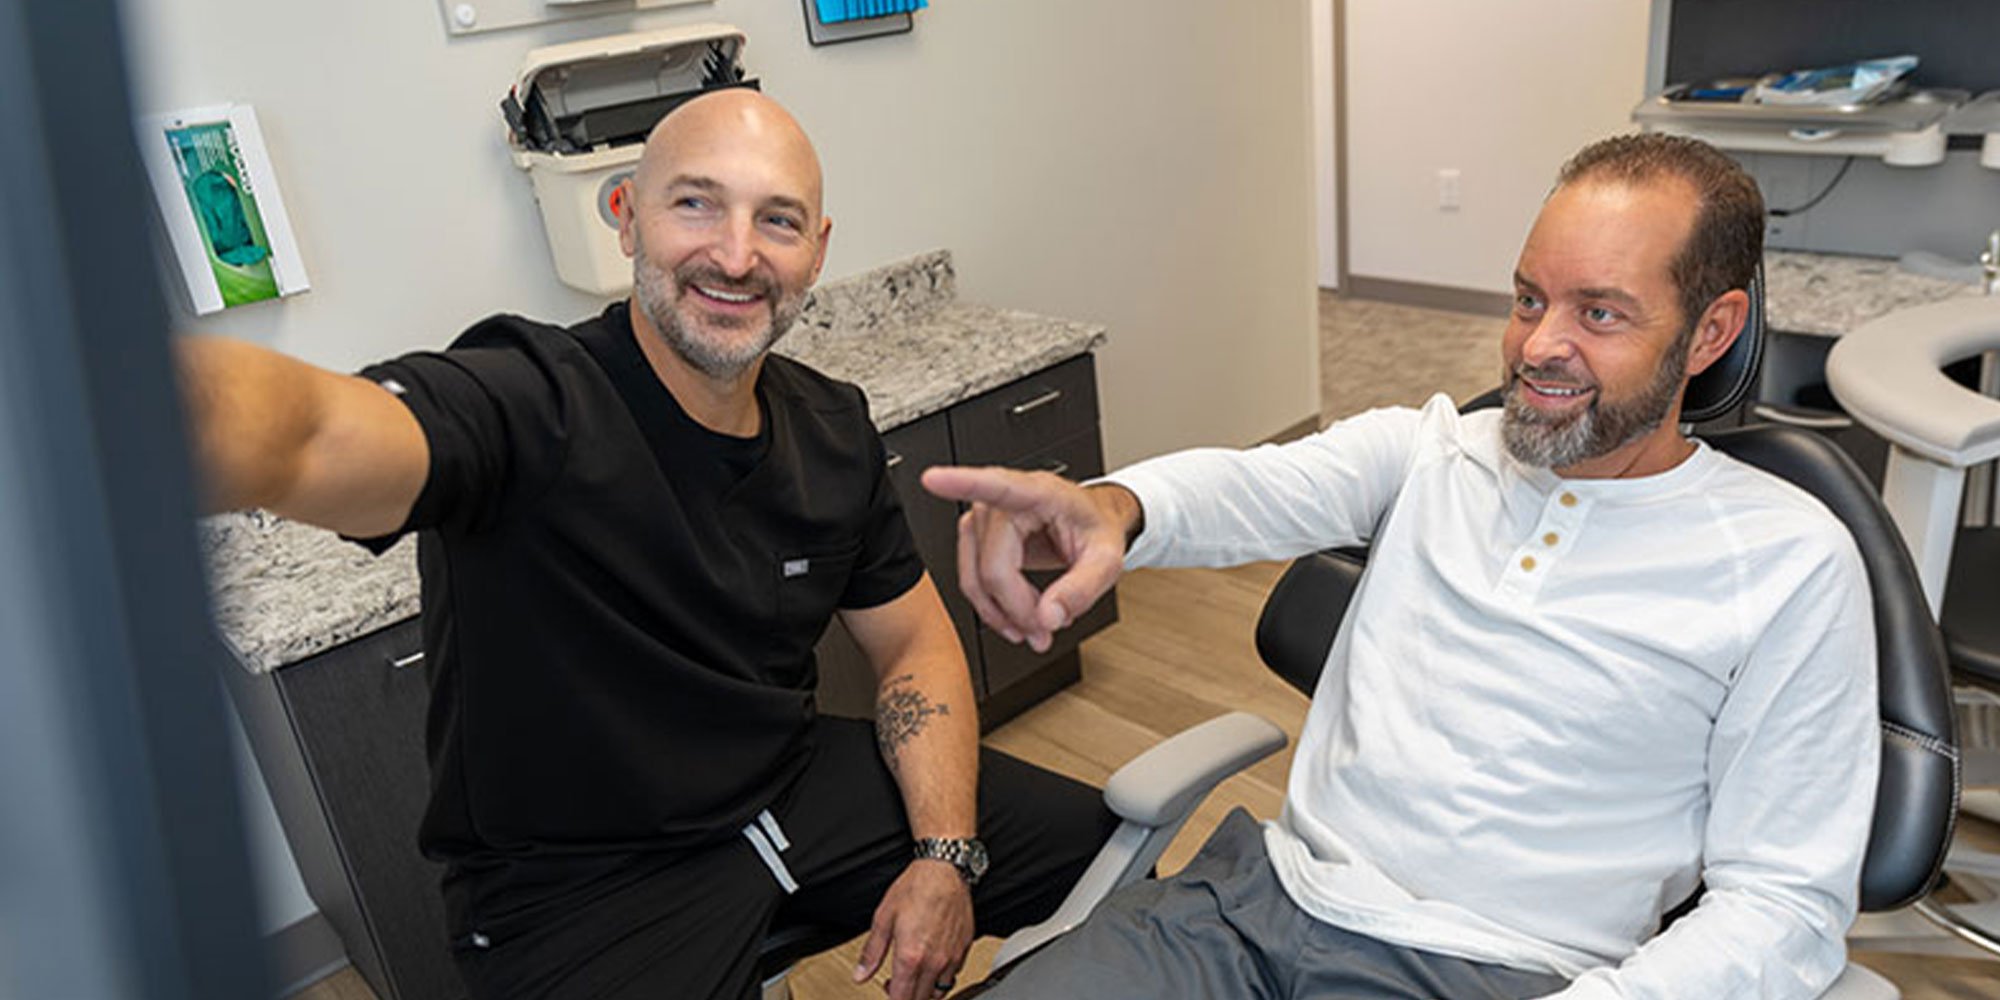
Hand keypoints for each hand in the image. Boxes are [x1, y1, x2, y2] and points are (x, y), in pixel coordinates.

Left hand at [852, 860, 974, 999]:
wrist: (944, 870)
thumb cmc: (916, 887)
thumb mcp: (883, 918)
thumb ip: (872, 952)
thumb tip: (860, 974)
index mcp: (910, 957)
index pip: (901, 999)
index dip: (892, 999)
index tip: (887, 990)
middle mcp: (934, 962)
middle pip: (920, 999)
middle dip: (906, 997)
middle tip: (896, 984)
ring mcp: (952, 957)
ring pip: (939, 993)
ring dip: (925, 992)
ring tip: (914, 977)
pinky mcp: (964, 949)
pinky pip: (953, 976)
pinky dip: (941, 978)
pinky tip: (932, 964)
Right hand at [920, 466, 1133, 651]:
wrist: (1092, 524)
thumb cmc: (1095, 530)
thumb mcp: (1107, 560)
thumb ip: (1082, 590)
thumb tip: (1048, 618)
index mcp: (1041, 494)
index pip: (998, 486)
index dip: (962, 483)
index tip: (934, 479)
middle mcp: (1006, 502)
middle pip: (993, 567)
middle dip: (1016, 609)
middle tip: (1044, 631)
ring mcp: (986, 518)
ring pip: (976, 579)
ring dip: (1001, 613)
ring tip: (1033, 628)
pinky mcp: (978, 536)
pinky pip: (972, 580)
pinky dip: (992, 607)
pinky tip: (1015, 616)